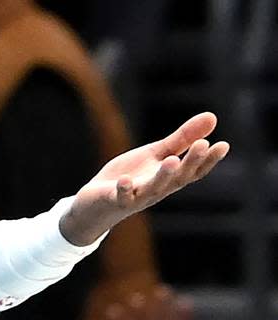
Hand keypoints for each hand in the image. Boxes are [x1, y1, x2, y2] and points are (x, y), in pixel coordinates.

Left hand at [61, 113, 228, 244]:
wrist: (96, 203)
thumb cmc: (131, 177)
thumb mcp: (157, 154)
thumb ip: (182, 139)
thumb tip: (213, 117)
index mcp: (170, 179)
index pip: (194, 171)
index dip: (209, 160)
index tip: (223, 145)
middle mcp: (157, 190)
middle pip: (178, 178)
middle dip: (191, 162)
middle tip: (203, 144)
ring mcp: (136, 197)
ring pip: (153, 188)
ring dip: (163, 175)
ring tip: (172, 160)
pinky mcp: (115, 200)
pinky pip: (121, 197)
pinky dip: (124, 190)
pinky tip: (126, 180)